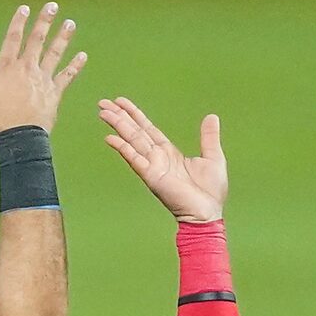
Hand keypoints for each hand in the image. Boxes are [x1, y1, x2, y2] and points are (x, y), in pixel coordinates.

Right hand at [0, 3, 85, 135]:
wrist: (20, 138)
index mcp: (7, 68)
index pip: (13, 39)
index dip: (19, 22)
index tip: (25, 8)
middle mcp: (27, 69)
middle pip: (37, 40)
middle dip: (45, 21)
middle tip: (52, 6)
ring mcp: (42, 79)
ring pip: (54, 53)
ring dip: (63, 37)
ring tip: (70, 23)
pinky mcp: (54, 93)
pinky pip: (67, 76)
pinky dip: (75, 66)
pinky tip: (82, 55)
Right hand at [99, 97, 225, 224]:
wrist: (207, 214)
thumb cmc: (211, 192)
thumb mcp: (213, 157)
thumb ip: (209, 137)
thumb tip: (211, 116)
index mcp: (169, 152)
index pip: (147, 128)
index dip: (134, 114)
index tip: (121, 102)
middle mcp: (157, 157)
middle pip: (135, 131)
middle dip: (120, 116)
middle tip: (103, 102)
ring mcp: (153, 166)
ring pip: (132, 140)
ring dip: (117, 125)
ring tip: (103, 112)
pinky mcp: (152, 177)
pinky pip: (134, 159)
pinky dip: (122, 148)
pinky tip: (110, 137)